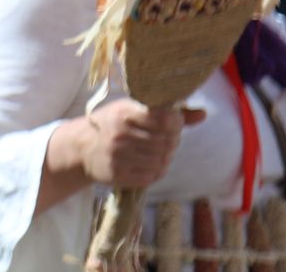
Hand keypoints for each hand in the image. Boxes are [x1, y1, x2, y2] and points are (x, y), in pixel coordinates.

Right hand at [66, 100, 206, 187]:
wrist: (81, 147)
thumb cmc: (113, 124)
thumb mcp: (132, 110)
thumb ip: (168, 113)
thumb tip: (203, 114)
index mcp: (123, 113)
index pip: (164, 119)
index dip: (176, 122)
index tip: (173, 122)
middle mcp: (120, 134)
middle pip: (166, 142)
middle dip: (173, 141)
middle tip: (167, 139)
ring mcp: (117, 155)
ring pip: (162, 160)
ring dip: (166, 157)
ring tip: (158, 151)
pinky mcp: (117, 174)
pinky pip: (152, 175)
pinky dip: (157, 170)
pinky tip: (150, 163)